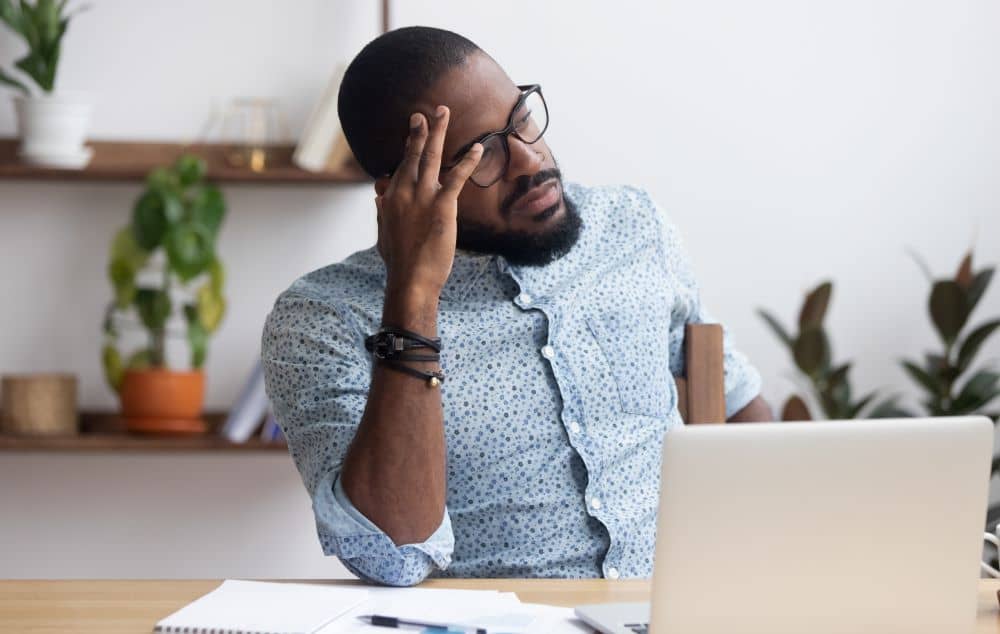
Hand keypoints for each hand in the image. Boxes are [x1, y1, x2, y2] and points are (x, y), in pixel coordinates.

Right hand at [375, 105, 482, 300]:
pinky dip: (468, 161)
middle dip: (420, 131)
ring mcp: (422, 196)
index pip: (400, 167)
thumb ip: (381, 214)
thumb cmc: (399, 262)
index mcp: (390, 198)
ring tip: (443, 113)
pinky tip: (478, 148)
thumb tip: (378, 199)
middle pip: (413, 154)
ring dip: (438, 132)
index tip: (413, 132)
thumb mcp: (383, 234)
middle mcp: (404, 191)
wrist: (410, 279)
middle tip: (425, 113)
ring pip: (431, 156)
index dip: (408, 148)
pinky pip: (457, 177)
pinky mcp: (442, 205)